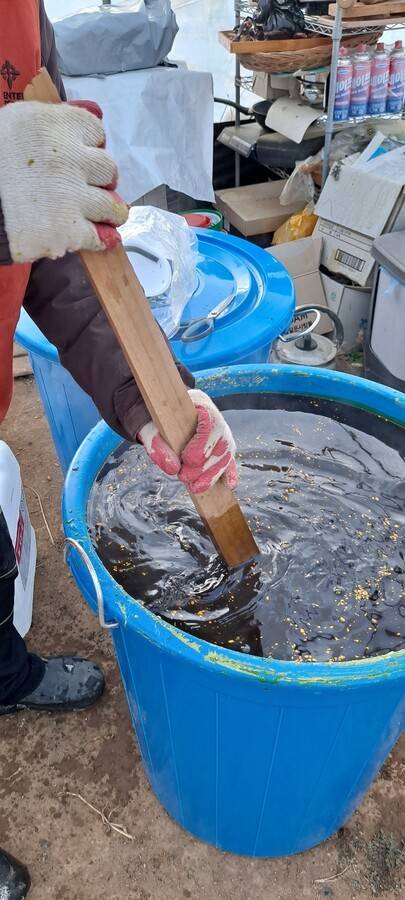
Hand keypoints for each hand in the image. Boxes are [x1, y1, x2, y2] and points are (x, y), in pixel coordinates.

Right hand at [0, 100, 127, 263]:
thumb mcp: (14, 122)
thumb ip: (53, 117)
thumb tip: (97, 110)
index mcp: (53, 125)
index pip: (95, 131)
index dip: (89, 145)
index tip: (81, 155)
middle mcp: (69, 158)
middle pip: (108, 169)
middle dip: (100, 179)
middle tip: (86, 186)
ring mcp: (71, 197)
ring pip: (112, 206)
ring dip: (109, 211)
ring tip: (102, 215)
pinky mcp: (68, 231)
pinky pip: (99, 237)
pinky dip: (101, 239)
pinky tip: (100, 237)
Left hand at [138, 389, 237, 493]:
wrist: (164, 418)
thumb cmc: (159, 421)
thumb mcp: (151, 428)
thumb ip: (157, 445)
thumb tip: (172, 468)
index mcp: (200, 403)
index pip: (211, 421)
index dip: (202, 443)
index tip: (186, 460)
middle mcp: (216, 418)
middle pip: (220, 443)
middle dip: (204, 465)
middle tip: (184, 477)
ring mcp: (223, 434)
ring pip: (225, 456)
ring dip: (212, 475)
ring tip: (194, 487)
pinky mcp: (224, 449)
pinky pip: (231, 461)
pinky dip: (230, 474)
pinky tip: (229, 485)